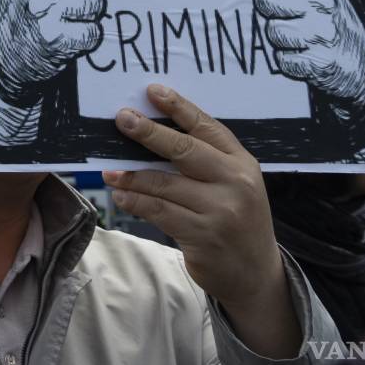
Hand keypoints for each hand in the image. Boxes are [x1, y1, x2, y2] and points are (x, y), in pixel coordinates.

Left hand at [103, 85, 299, 359]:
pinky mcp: (204, 236)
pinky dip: (136, 202)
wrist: (255, 274)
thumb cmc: (236, 218)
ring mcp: (221, 210)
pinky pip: (160, 212)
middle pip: (185, 150)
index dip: (179, 107)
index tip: (152, 90)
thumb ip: (204, 159)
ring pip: (165, 184)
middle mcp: (235, 182)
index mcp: (242, 162)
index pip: (207, 127)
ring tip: (109, 171)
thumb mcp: (233, 183)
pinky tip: (121, 196)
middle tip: (122, 119)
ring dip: (132, 176)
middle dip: (149, 132)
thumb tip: (149, 134)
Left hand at [247, 0, 364, 105]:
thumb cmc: (331, 13)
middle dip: (272, 9)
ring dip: (283, 37)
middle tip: (293, 14)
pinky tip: (310, 53)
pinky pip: (282, 59)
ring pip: (272, 31)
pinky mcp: (321, 61)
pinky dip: (292, 60)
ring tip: (304, 35)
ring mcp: (322, 30)